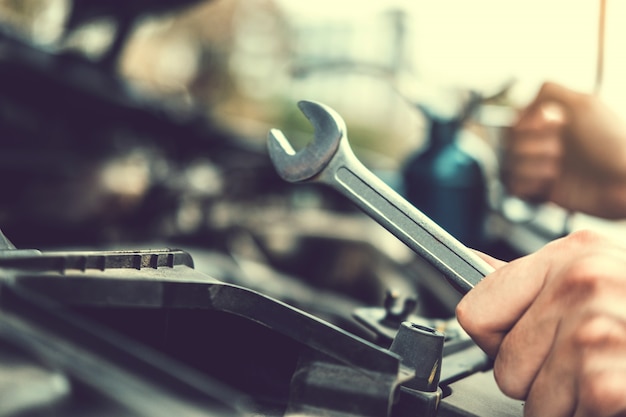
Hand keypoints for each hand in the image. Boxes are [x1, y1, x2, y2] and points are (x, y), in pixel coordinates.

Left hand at [456, 230, 625, 416]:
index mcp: (571, 255)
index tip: (526, 341)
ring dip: (568, 403)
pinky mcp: (609, 379)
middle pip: (504, 363)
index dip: (498, 339)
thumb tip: (474, 267)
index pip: (476, 308)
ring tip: (608, 375)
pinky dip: (591, 415)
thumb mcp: (596, 279)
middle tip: (588, 362)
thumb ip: (533, 281)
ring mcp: (598, 330)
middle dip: (539, 378)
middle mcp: (582, 283)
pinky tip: (616, 394)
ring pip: (533, 400)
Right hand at [503, 82, 625, 218]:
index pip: (518, 119)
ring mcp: (544, 168)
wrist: (624, 184)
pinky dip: (526, 184)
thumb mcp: (584, 104)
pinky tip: (546, 183)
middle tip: (557, 150)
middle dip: (529, 145)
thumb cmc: (611, 143)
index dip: (523, 123)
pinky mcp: (543, 191)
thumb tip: (522, 106)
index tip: (541, 125)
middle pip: (510, 142)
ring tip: (554, 169)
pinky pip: (514, 186)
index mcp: (557, 122)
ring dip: (530, 165)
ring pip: (510, 163)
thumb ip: (550, 92)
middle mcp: (548, 143)